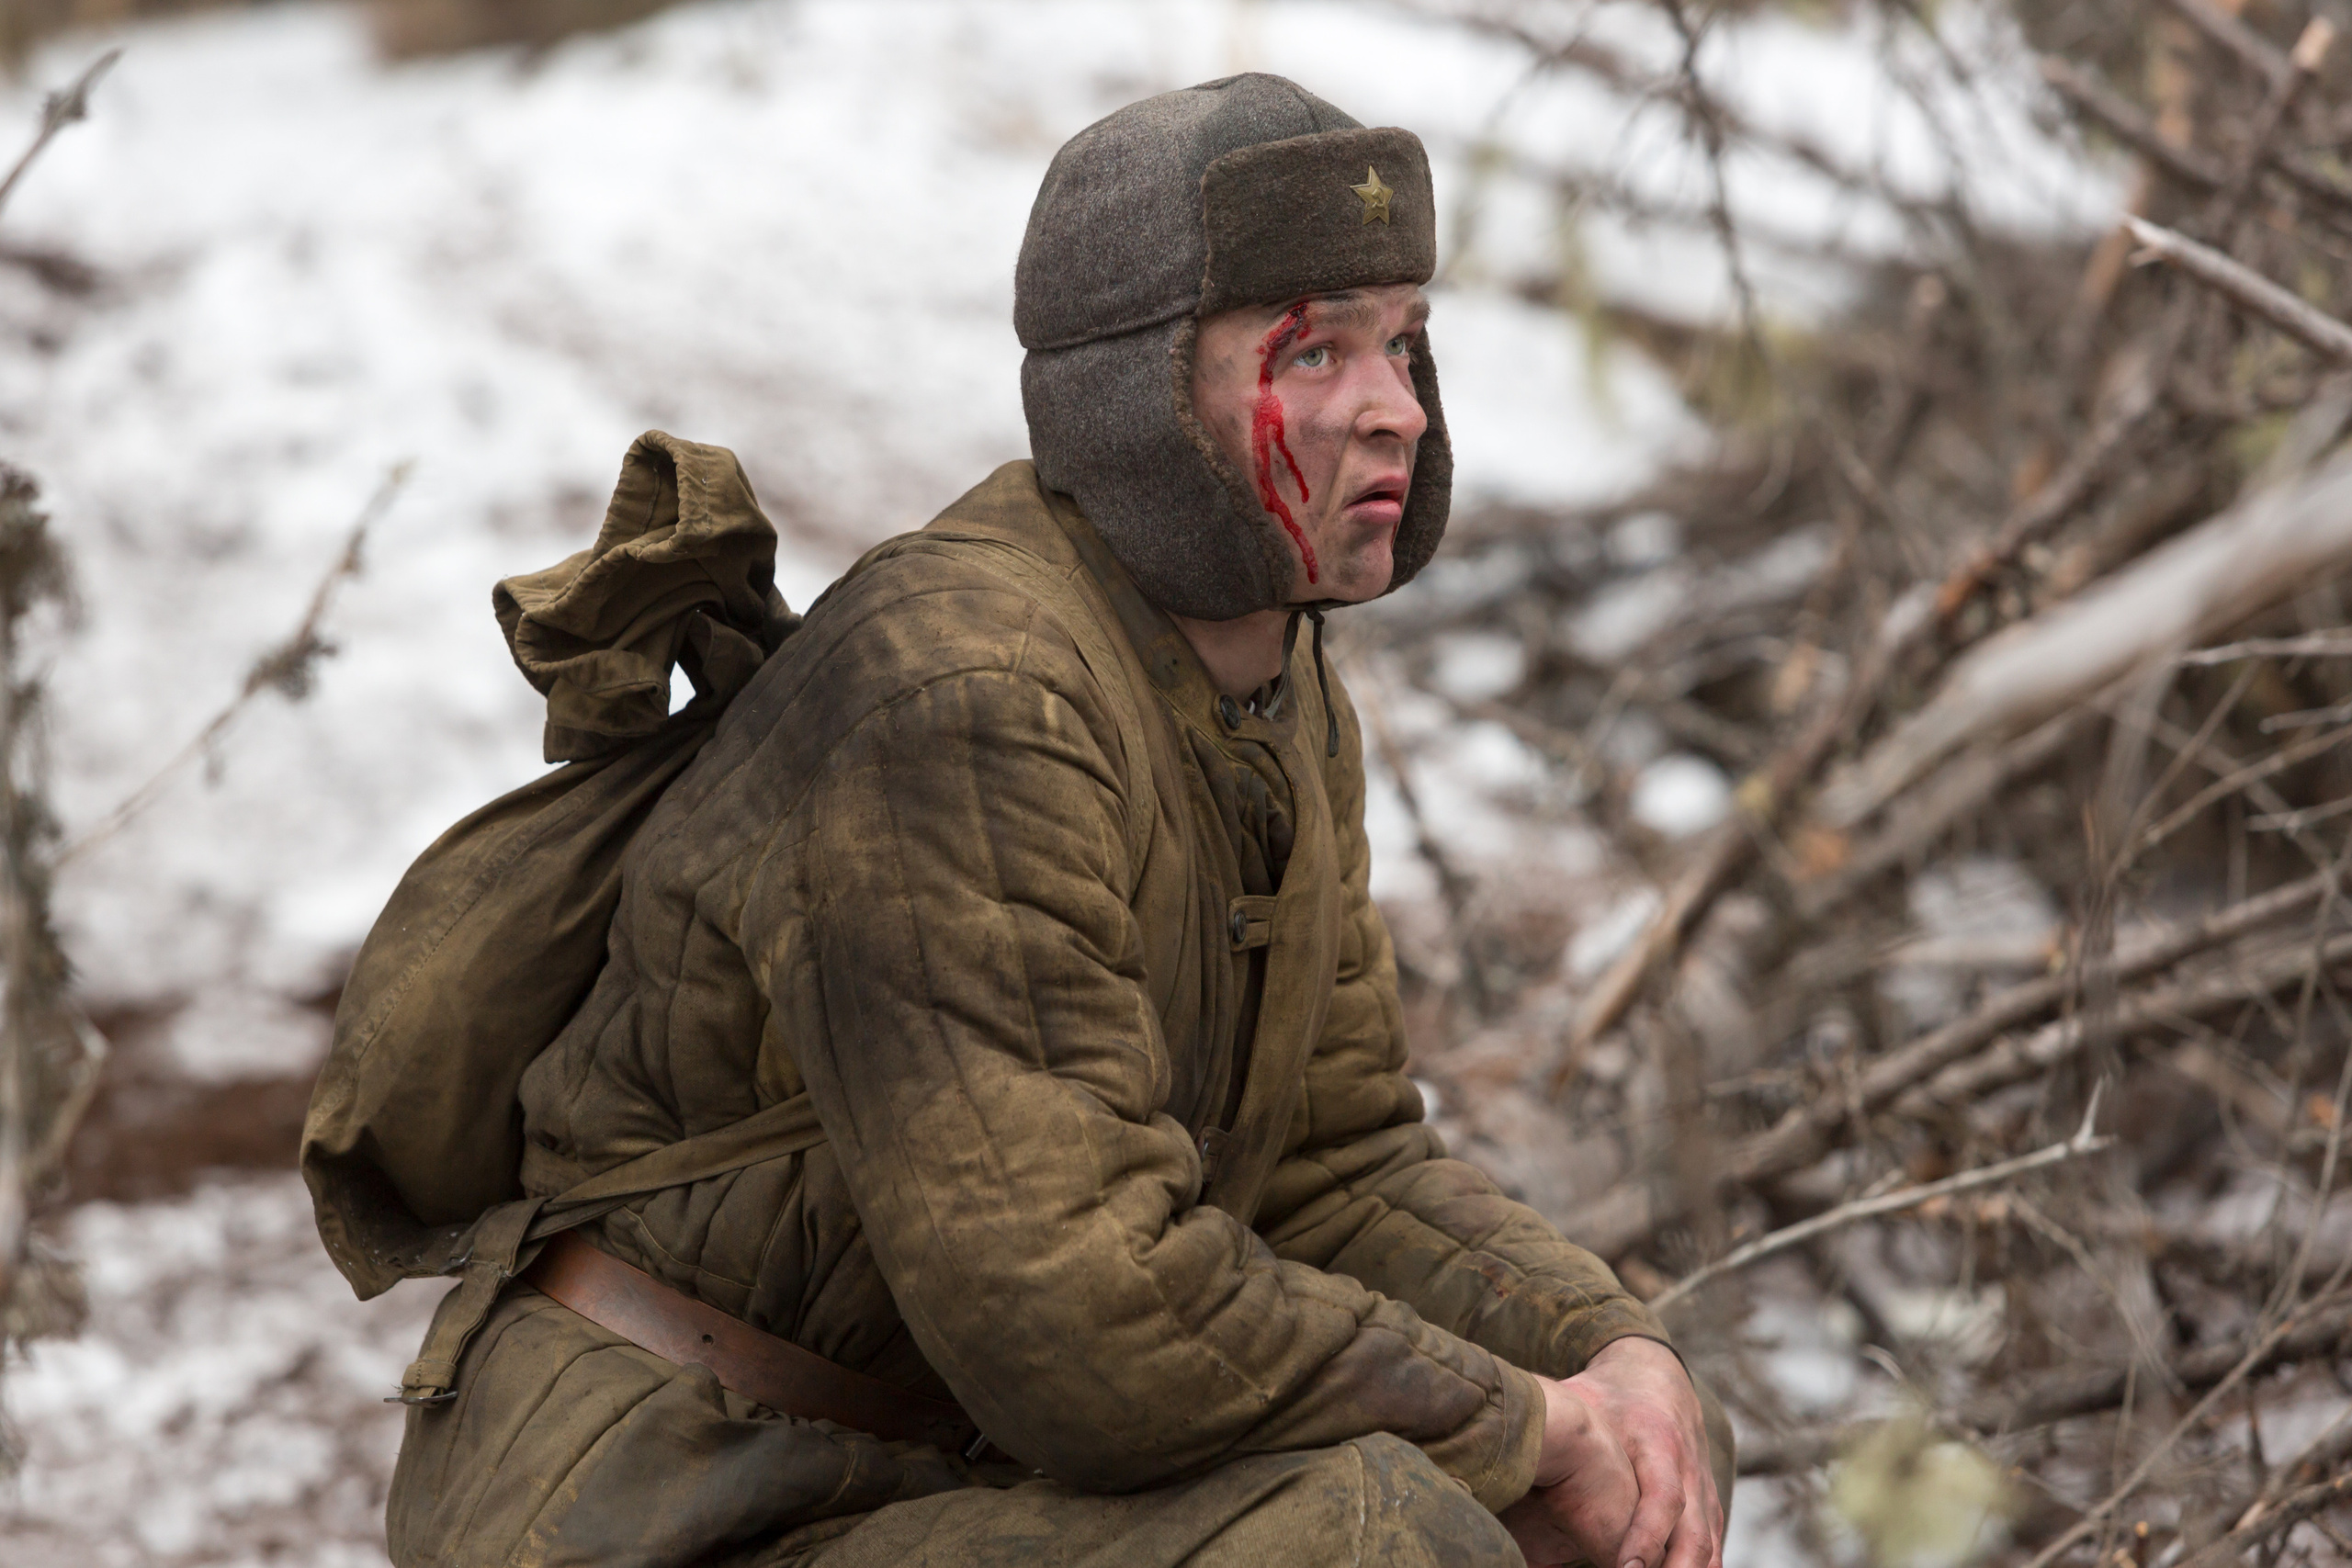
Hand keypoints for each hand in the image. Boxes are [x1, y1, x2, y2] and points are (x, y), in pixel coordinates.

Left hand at [1499, 1338, 1723, 1567]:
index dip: (1647, 1536)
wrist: (1654, 1376)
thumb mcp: (1581, 1401)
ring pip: (1709, 1544)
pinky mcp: (1706, 1503)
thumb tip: (1504, 1449)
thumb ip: (1555, 1428)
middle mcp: (1689, 1468)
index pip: (1663, 1497)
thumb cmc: (1606, 1395)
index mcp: (1658, 1442)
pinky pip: (1710, 1545)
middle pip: (1695, 1532)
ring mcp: (1703, 1488)